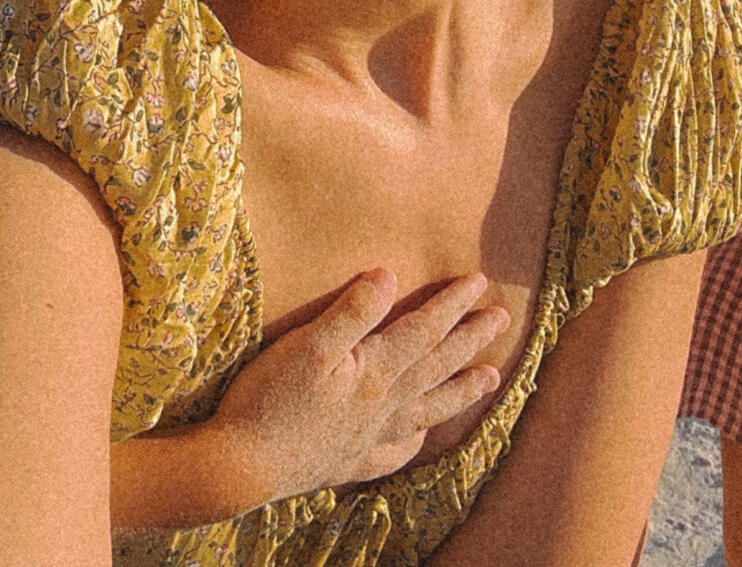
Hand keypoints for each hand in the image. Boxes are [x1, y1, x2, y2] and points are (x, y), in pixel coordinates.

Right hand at [211, 269, 507, 502]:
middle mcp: (381, 406)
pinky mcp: (346, 461)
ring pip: (426, 410)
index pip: (424, 331)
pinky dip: (412, 443)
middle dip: (470, 340)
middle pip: (435, 367)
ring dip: (460, 391)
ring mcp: (367, 438)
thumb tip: (390, 276)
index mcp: (374, 372)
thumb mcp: (309, 344)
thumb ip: (351, 312)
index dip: (452, 304)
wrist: (239, 467)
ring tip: (491, 379)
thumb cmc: (270, 399)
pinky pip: (392, 452)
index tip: (479, 282)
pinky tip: (420, 440)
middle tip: (502, 319)